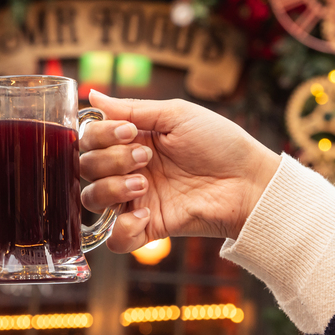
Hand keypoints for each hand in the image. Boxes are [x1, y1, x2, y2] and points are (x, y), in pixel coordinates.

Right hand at [80, 90, 280, 252]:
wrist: (249, 182)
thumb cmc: (220, 143)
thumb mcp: (176, 115)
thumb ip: (131, 108)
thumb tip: (92, 95)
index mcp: (131, 141)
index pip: (89, 139)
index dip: (100, 136)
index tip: (129, 132)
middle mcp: (127, 169)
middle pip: (85, 168)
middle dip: (109, 160)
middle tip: (145, 159)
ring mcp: (135, 200)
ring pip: (91, 201)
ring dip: (111, 189)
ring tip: (144, 184)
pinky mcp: (148, 228)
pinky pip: (114, 239)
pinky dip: (122, 227)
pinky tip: (146, 214)